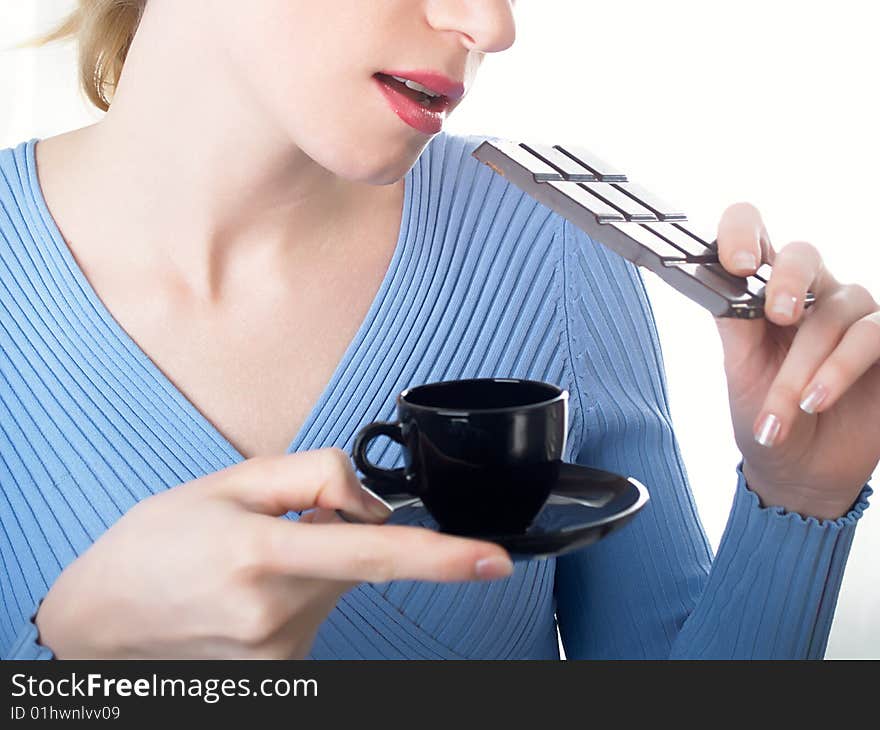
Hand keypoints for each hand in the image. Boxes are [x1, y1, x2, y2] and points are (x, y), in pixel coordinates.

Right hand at [34, 448, 513, 658]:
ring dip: (312, 566)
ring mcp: (278, 654)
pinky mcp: (279, 675)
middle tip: (273, 525)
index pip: (373, 554)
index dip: (440, 557)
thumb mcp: (229, 483)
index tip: (493, 560)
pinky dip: (299, 594)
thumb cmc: (156, 543)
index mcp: (262, 557)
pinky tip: (247, 592)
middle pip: (356, 561)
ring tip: (244, 564)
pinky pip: (315, 616)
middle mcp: (276, 615)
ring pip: (336, 589)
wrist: (99, 621)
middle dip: (335, 533)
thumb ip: (314, 478)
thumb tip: (372, 504)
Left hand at [712, 203, 879, 519]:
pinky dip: (842, 369)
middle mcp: (811, 294)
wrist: (799, 471)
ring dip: (807, 365)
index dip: (742, 232)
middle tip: (777, 315)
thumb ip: (734, 322)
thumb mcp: (740, 371)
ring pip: (836, 310)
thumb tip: (719, 282)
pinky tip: (819, 400)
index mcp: (764, 292)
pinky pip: (874, 334)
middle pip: (804, 255)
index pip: (753, 233)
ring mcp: (854, 317)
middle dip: (788, 280)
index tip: (735, 264)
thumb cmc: (766, 416)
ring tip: (791, 409)